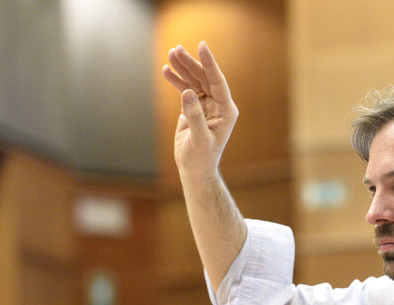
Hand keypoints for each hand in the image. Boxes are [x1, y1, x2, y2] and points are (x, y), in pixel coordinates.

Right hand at [162, 41, 238, 178]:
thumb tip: (187, 93)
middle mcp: (218, 106)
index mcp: (226, 111)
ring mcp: (207, 106)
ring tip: (170, 55)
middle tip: (176, 50)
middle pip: (205, 78)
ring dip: (183, 68)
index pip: (218, 82)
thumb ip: (194, 116)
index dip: (210, 64)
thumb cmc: (201, 158)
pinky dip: (176, 80)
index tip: (202, 46)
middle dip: (191, 64)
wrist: (195, 169)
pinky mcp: (195, 108)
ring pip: (195, 81)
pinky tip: (167, 71)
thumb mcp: (199, 139)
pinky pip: (186, 89)